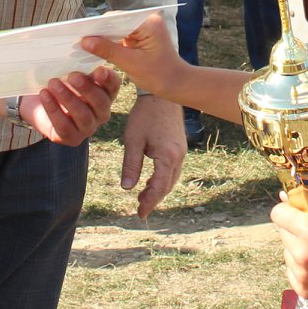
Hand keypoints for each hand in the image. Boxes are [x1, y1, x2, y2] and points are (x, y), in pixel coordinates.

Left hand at [17, 67, 120, 144]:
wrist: (37, 99)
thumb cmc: (60, 80)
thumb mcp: (70, 70)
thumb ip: (79, 64)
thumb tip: (84, 49)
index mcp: (105, 92)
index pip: (113, 86)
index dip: (108, 79)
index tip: (98, 70)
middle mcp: (101, 112)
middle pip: (100, 102)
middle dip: (87, 88)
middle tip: (73, 75)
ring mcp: (87, 127)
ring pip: (83, 116)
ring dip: (68, 98)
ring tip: (54, 83)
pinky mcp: (71, 138)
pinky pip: (64, 126)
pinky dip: (53, 109)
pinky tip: (45, 95)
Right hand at [81, 11, 186, 97]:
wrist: (177, 84)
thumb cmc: (159, 75)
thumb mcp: (130, 63)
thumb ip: (107, 50)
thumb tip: (84, 40)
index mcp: (147, 22)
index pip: (116, 18)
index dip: (97, 25)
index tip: (80, 33)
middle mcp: (147, 20)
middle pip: (116, 22)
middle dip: (99, 32)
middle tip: (79, 40)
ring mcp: (145, 27)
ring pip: (118, 28)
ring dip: (104, 37)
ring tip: (85, 45)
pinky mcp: (142, 35)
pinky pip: (122, 35)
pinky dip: (112, 43)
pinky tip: (98, 50)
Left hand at [118, 93, 185, 217]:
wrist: (161, 94)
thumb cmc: (145, 115)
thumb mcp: (133, 140)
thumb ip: (131, 165)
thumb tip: (127, 188)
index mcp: (168, 156)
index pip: (159, 187)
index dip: (149, 202)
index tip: (140, 214)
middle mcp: (178, 157)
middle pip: (167, 186)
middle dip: (154, 199)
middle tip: (140, 209)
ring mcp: (181, 152)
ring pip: (171, 179)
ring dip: (158, 190)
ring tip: (143, 197)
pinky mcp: (179, 147)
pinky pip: (172, 170)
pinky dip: (162, 179)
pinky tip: (151, 180)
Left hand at [272, 195, 307, 307]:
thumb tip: (283, 197)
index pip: (278, 213)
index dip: (287, 210)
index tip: (297, 213)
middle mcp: (302, 253)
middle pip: (282, 232)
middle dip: (295, 229)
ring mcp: (302, 274)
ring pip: (287, 252)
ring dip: (298, 249)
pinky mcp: (303, 290)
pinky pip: (292, 271)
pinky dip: (302, 268)